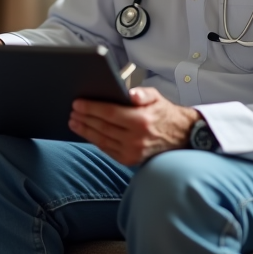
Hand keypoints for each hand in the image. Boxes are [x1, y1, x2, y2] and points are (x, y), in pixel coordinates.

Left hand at [68, 87, 200, 165]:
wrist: (180, 135)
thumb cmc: (163, 113)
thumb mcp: (156, 97)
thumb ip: (142, 93)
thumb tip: (130, 94)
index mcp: (141, 120)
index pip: (109, 113)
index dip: (91, 108)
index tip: (77, 103)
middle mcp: (136, 137)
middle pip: (102, 126)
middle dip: (84, 118)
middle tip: (72, 111)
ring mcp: (132, 151)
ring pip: (102, 139)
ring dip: (85, 130)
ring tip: (74, 122)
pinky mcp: (130, 160)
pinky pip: (107, 149)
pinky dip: (95, 141)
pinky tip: (86, 133)